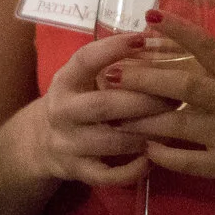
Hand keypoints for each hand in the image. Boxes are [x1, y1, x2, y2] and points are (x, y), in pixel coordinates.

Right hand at [11, 32, 169, 189]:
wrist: (39, 143)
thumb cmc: (77, 102)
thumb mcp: (83, 79)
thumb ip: (114, 64)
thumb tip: (160, 39)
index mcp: (65, 81)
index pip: (85, 60)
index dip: (113, 49)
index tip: (144, 38)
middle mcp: (62, 111)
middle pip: (104, 105)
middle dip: (144, 101)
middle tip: (174, 97)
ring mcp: (67, 143)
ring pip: (111, 141)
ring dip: (145, 134)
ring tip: (171, 126)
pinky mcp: (76, 170)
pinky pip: (107, 175)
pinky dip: (132, 170)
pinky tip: (152, 159)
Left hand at [119, 15, 214, 214]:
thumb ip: (212, 77)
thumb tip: (164, 54)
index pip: (208, 45)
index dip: (179, 29)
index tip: (149, 15)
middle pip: (186, 84)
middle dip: (145, 78)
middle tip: (111, 74)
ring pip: (181, 123)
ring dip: (144, 119)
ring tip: (116, 117)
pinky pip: (189, 161)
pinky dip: (164, 156)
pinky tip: (147, 151)